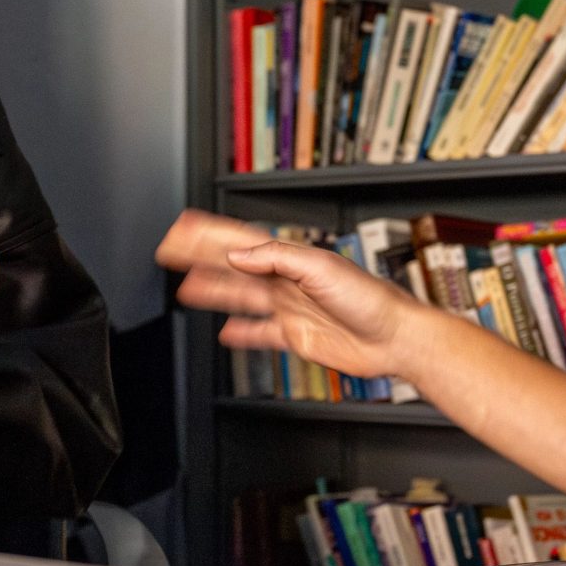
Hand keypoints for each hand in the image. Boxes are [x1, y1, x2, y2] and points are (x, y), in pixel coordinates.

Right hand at [154, 208, 428, 381]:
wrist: (394, 338)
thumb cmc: (371, 299)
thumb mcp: (321, 268)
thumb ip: (277, 258)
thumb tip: (238, 255)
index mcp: (291, 259)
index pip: (240, 242)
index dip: (209, 234)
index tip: (183, 227)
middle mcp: (286, 281)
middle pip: (232, 266)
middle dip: (201, 256)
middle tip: (171, 249)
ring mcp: (289, 309)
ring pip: (241, 296)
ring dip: (214, 290)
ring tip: (187, 287)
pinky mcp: (296, 336)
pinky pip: (261, 333)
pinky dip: (243, 332)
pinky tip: (227, 331)